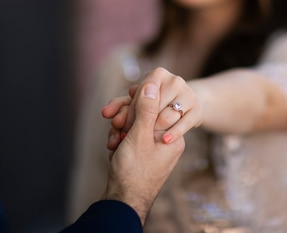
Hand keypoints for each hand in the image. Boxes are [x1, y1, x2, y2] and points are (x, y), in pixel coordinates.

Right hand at [101, 83, 184, 223]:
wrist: (123, 202)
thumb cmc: (134, 171)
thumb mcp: (140, 136)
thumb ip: (146, 109)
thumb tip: (152, 84)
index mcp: (174, 136)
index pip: (157, 107)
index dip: (137, 107)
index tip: (124, 115)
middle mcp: (167, 141)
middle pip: (145, 117)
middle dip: (126, 121)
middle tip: (116, 128)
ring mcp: (154, 149)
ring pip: (135, 127)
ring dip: (120, 132)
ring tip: (113, 143)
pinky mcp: (142, 156)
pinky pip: (131, 140)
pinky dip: (120, 142)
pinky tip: (112, 149)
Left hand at [102, 67, 203, 147]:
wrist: (178, 119)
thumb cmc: (150, 110)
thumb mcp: (132, 107)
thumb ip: (118, 109)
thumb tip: (105, 112)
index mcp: (159, 74)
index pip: (142, 90)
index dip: (130, 107)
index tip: (118, 123)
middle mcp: (176, 81)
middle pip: (154, 104)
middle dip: (138, 122)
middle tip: (125, 136)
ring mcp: (190, 96)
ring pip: (168, 115)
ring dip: (154, 131)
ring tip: (141, 141)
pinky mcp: (198, 112)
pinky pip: (185, 123)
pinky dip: (174, 133)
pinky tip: (163, 141)